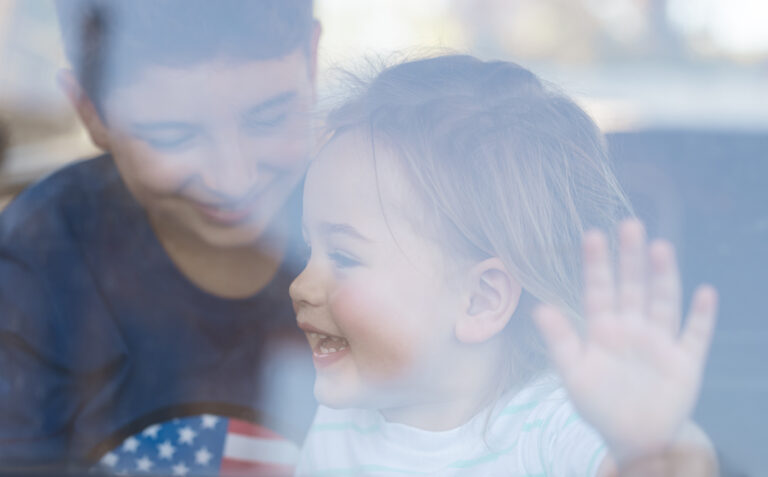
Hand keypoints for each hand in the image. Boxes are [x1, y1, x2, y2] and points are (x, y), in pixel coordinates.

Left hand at [534, 219, 717, 462]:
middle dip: (630, 258)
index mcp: (603, 328)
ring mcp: (660, 341)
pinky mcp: (686, 361)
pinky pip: (695, 335)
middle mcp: (632, 327)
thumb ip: (560, 341)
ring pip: (662, 302)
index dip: (596, 264)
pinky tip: (705, 292)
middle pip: (632, 286)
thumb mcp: (573, 373)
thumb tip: (539, 309)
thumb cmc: (598, 402)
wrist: (633, 437)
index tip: (592, 235)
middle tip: (630, 225)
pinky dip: (701, 316)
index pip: (598, 289)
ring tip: (661, 247)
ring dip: (663, 276)